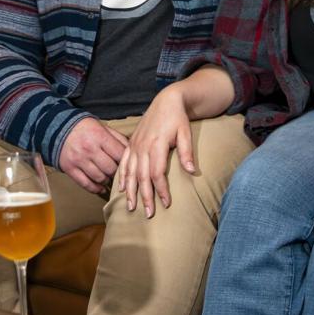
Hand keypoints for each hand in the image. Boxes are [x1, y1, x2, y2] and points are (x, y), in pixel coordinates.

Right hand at [58, 118, 128, 193]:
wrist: (58, 128)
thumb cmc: (85, 128)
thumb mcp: (103, 127)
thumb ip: (118, 138)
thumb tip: (131, 151)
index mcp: (100, 136)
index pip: (120, 155)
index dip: (126, 161)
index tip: (126, 163)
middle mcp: (90, 149)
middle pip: (111, 169)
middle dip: (116, 172)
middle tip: (117, 171)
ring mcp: (79, 160)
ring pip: (100, 178)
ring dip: (107, 180)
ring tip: (108, 177)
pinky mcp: (70, 169)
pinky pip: (86, 184)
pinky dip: (96, 189)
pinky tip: (101, 188)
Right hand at [122, 85, 195, 217]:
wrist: (166, 100)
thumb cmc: (178, 118)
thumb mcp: (186, 132)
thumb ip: (186, 152)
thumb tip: (191, 171)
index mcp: (156, 144)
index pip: (157, 173)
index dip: (161, 189)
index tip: (166, 203)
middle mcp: (142, 146)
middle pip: (142, 176)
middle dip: (145, 196)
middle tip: (149, 214)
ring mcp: (134, 145)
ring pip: (130, 172)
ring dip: (131, 191)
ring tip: (132, 207)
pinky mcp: (131, 143)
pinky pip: (123, 162)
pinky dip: (122, 177)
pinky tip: (122, 189)